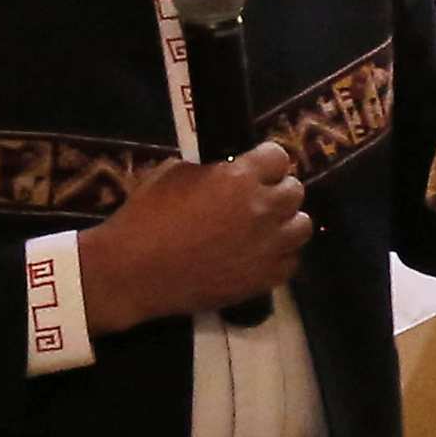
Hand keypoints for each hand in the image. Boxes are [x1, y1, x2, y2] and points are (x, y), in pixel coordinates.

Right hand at [78, 143, 311, 334]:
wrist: (134, 272)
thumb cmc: (146, 217)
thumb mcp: (174, 173)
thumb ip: (212, 170)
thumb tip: (226, 172)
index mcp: (240, 178)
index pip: (278, 157)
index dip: (265, 161)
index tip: (255, 168)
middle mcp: (262, 210)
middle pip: (295, 191)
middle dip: (277, 190)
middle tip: (257, 198)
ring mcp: (267, 248)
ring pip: (301, 227)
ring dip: (285, 223)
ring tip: (263, 228)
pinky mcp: (264, 279)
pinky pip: (290, 262)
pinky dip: (279, 256)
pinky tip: (258, 255)